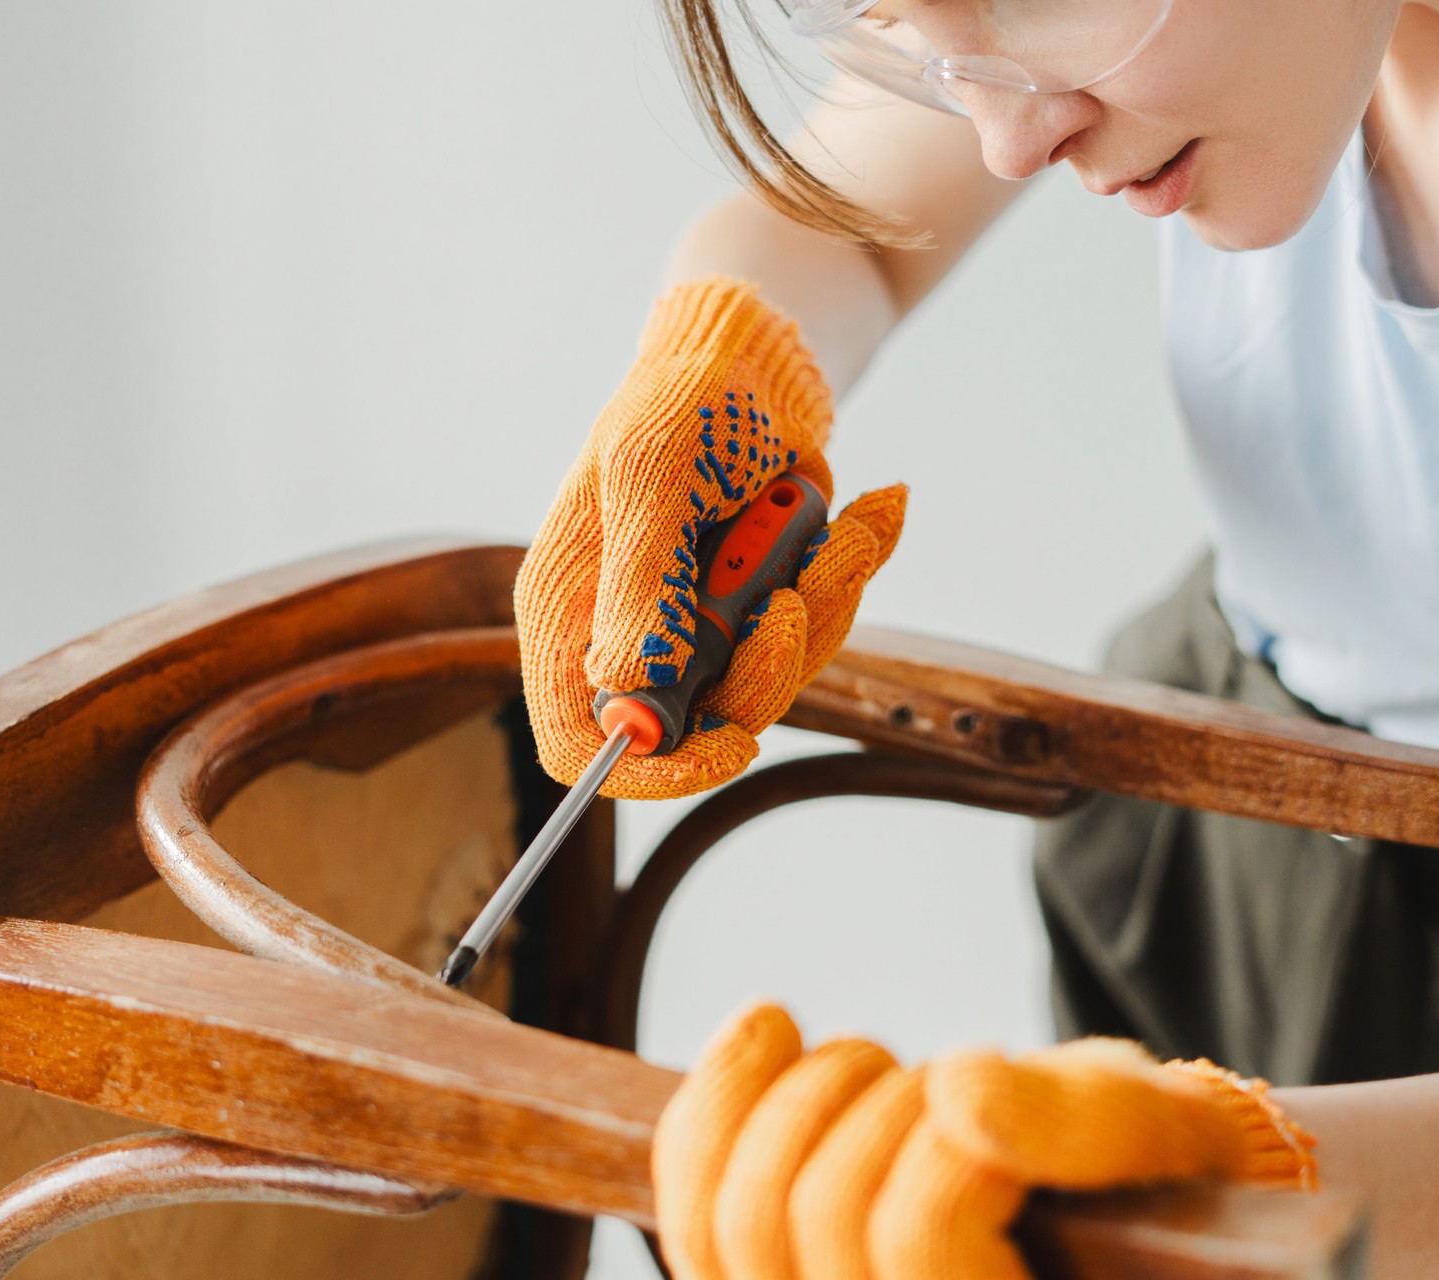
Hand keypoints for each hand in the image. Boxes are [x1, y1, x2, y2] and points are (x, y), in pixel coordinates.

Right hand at [515, 278, 905, 799]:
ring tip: (842, 525)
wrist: (762, 360)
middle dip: (766, 664)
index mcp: (570, 607)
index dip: (646, 766)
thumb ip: (642, 586)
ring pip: (771, 681)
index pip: (579, 739)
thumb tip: (628, 693)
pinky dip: (849, 572)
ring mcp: (699, 623)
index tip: (727, 743)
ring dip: (823, 601)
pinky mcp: (761, 607)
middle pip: (696, 723)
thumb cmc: (686, 400)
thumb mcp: (653, 476)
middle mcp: (630, 629)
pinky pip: (817, 633)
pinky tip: (868, 511)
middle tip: (792, 597)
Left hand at [653, 1004, 1317, 1279]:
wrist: (1116, 1209)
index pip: (912, 1236)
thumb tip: (963, 1097)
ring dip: (804, 1097)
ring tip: (879, 1075)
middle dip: (874, 1103)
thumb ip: (1080, 1123)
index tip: (989, 1090)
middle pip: (812, 1214)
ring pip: (732, 1215)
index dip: (942, 1135)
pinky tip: (771, 1030)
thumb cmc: (1153, 1175)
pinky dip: (718, 1102)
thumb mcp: (1156, 1132)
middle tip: (941, 1080)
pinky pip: (690, 1204)